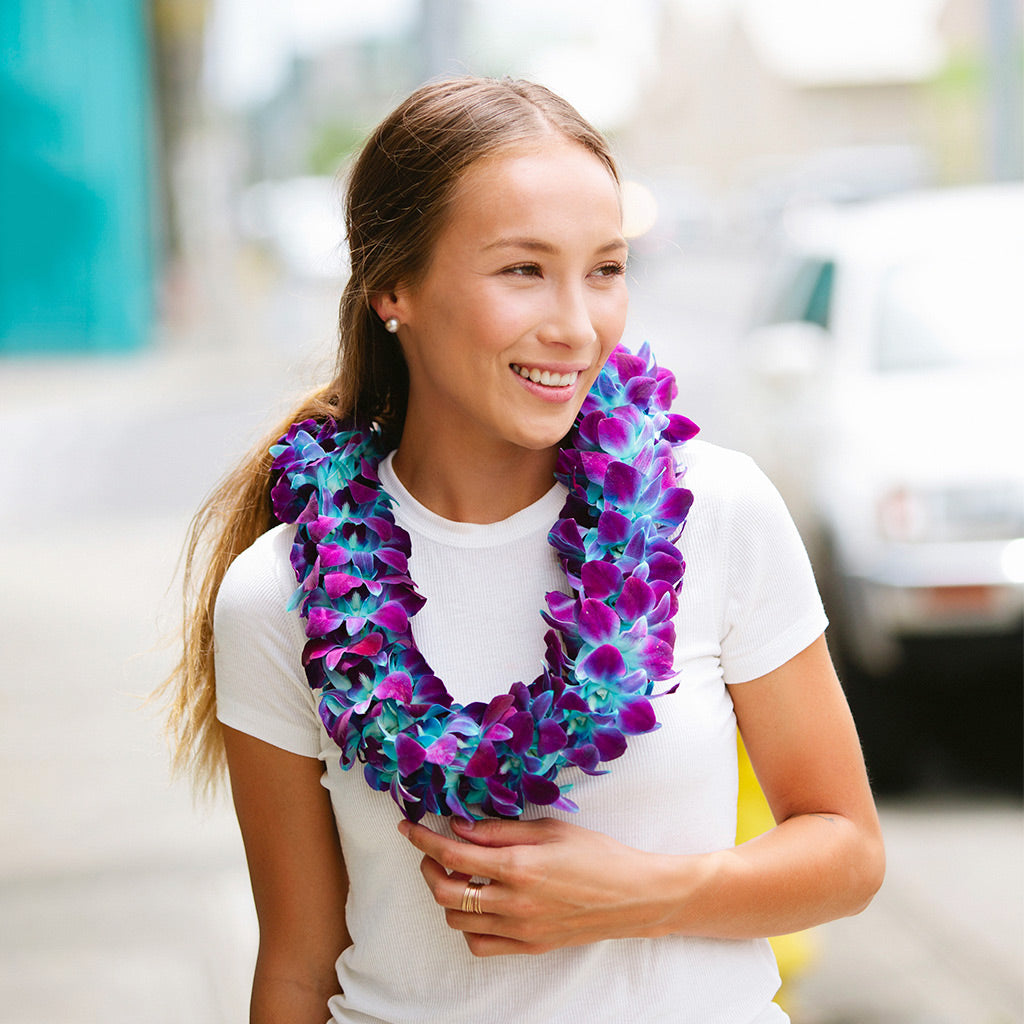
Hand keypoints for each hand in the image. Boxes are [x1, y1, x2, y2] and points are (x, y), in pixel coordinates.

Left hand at [397, 816, 679, 956]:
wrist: (633, 896)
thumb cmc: (596, 854)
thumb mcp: (549, 829)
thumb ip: (500, 829)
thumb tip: (459, 825)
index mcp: (519, 866)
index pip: (453, 853)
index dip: (423, 839)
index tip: (408, 827)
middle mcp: (514, 902)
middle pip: (445, 892)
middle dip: (428, 868)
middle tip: (431, 851)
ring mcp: (520, 929)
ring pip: (458, 920)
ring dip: (447, 895)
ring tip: (458, 874)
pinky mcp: (529, 946)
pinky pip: (480, 944)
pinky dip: (468, 924)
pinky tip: (478, 904)